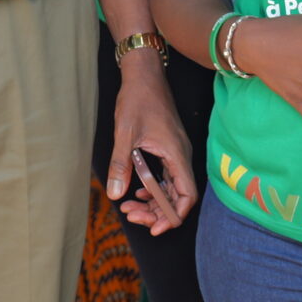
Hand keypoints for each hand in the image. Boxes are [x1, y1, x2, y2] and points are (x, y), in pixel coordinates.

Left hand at [106, 52, 196, 233]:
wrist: (145, 74)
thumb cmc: (137, 99)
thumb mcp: (124, 133)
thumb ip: (121, 165)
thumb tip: (115, 194)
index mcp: (175, 154)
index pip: (186, 195)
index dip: (173, 215)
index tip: (155, 227)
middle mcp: (180, 155)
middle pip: (178, 196)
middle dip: (157, 212)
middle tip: (132, 217)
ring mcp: (175, 152)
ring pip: (171, 188)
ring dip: (153, 202)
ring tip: (129, 208)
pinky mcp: (168, 149)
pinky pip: (166, 177)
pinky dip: (152, 188)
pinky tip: (136, 192)